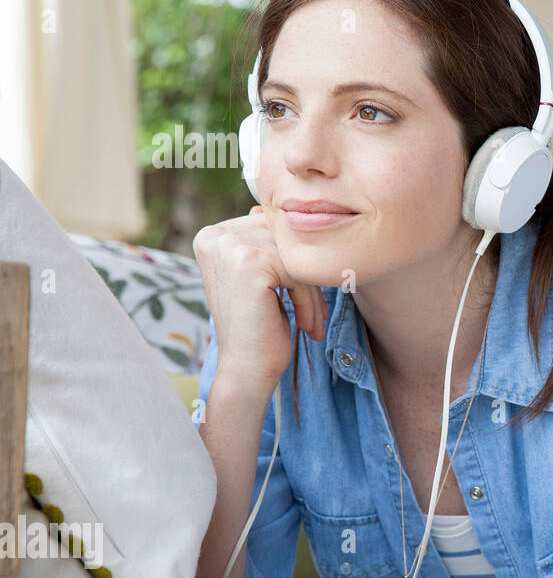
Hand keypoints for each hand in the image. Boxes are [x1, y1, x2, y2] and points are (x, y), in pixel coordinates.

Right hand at [192, 204, 328, 388]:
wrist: (247, 369)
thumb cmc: (260, 326)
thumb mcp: (261, 277)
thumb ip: (264, 242)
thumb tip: (268, 208)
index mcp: (213, 234)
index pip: (273, 229)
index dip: (294, 263)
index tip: (300, 296)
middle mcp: (215, 234)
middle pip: (286, 240)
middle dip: (306, 278)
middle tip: (312, 314)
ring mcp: (230, 246)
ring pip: (296, 255)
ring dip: (311, 291)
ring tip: (310, 320)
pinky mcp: (251, 262)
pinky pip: (299, 270)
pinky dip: (309, 299)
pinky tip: (305, 323)